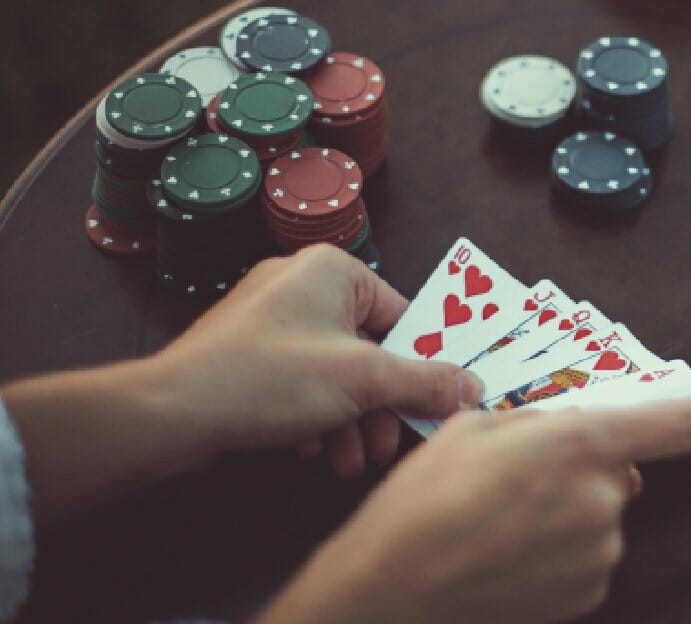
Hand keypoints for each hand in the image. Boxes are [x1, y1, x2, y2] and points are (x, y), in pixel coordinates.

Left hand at [162, 244, 482, 475]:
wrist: (174, 412)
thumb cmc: (266, 378)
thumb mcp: (364, 382)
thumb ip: (426, 382)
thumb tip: (473, 386)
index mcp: (334, 270)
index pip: (402, 318)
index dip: (419, 368)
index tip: (431, 405)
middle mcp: (302, 283)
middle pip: (369, 349)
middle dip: (379, 407)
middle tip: (386, 445)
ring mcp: (271, 316)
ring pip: (334, 371)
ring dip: (349, 421)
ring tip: (347, 462)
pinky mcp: (248, 349)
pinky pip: (300, 379)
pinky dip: (314, 415)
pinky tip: (311, 451)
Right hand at [256, 387, 690, 623]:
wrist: (392, 588)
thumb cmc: (424, 499)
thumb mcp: (475, 429)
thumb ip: (540, 425)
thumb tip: (566, 442)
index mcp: (580, 441)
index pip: (679, 424)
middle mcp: (604, 498)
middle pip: (620, 472)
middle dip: (584, 469)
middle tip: (517, 481)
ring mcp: (600, 553)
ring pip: (599, 518)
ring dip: (565, 513)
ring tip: (499, 522)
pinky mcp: (588, 594)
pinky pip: (586, 559)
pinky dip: (557, 553)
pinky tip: (508, 554)